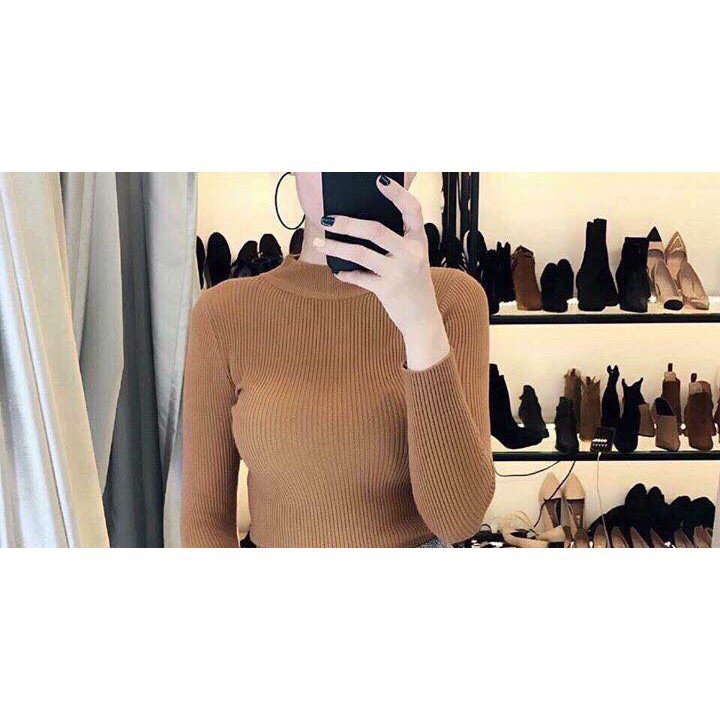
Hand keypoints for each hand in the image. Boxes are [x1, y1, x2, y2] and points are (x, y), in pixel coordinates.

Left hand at [311, 174, 449, 370]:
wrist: (423, 319)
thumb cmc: (414, 283)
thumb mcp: (413, 257)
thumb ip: (397, 240)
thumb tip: (361, 223)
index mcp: (419, 240)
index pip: (412, 209)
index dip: (397, 193)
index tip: (379, 179)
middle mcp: (411, 254)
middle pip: (375, 230)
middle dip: (347, 223)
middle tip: (327, 218)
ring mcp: (399, 272)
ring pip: (360, 253)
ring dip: (335, 246)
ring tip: (318, 241)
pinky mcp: (387, 290)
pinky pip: (359, 277)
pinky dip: (345, 273)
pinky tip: (337, 271)